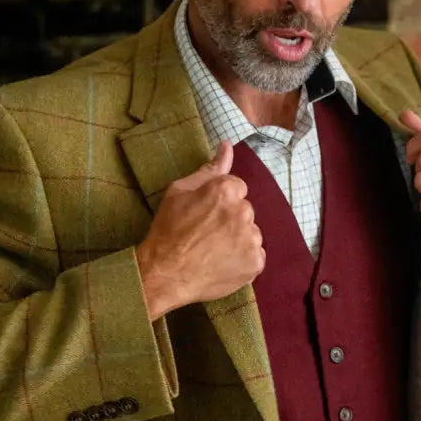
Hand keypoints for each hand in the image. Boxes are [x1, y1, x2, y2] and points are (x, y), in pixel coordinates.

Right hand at [136, 141, 264, 320]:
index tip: (204, 215)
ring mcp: (251, 239)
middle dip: (230, 219)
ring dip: (239, 239)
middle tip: (207, 234)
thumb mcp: (179, 192)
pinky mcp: (255, 263)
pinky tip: (223, 263)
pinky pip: (255, 255)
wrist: (165, 274)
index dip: (219, 201)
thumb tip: (227, 146)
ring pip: (251, 233)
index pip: (236, 188)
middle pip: (245, 210)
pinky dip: (243, 259)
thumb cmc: (168, 230)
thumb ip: (209, 169)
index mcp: (226, 190)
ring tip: (214, 251)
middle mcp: (243, 212)